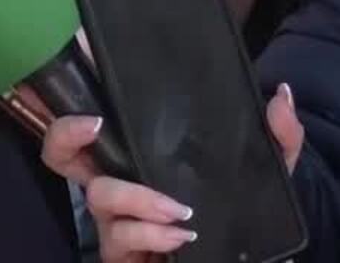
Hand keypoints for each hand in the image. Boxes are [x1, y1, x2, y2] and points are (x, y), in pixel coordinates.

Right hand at [39, 85, 305, 260]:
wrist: (246, 260)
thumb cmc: (239, 208)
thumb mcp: (264, 171)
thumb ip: (277, 135)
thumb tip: (281, 94)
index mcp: (137, 153)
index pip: (90, 122)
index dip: (75, 99)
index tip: (94, 92)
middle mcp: (116, 181)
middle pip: (58, 154)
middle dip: (64, 135)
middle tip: (94, 125)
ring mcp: (115, 219)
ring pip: (97, 196)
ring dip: (135, 197)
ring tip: (177, 208)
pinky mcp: (122, 253)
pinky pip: (119, 240)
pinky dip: (149, 235)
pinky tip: (181, 235)